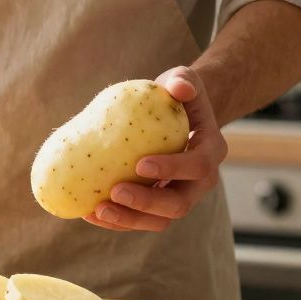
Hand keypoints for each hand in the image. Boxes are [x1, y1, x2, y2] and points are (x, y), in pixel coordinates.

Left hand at [83, 66, 226, 231]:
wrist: (177, 114)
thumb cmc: (176, 94)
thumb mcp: (183, 79)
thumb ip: (183, 80)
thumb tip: (178, 87)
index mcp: (211, 151)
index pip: (197, 166)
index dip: (172, 170)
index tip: (140, 164)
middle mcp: (200, 182)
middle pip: (179, 203)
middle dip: (147, 203)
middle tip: (115, 191)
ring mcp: (179, 196)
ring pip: (159, 220)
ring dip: (129, 220)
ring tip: (97, 210)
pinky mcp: (158, 204)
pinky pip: (139, 219)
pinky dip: (117, 220)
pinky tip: (89, 212)